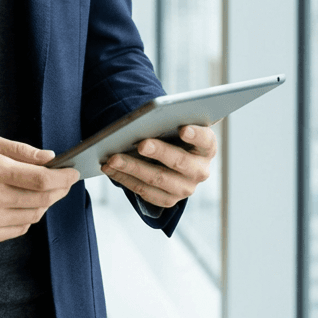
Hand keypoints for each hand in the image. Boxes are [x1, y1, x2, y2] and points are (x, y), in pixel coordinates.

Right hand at [0, 133, 79, 243]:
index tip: (73, 173)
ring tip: (42, 191)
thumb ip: (19, 150)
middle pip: (41, 200)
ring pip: (33, 216)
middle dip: (59, 190)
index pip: (40, 180)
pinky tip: (22, 204)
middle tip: (64, 181)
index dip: (63, 178)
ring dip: (44, 204)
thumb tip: (49, 158)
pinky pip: (19, 229)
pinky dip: (28, 217)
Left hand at [101, 125, 216, 209]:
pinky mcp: (169, 200)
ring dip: (132, 168)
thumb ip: (168, 121)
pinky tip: (110, 168)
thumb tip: (147, 117)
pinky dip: (125, 179)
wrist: (169, 156)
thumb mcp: (175, 125)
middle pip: (179, 161)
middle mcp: (200, 170)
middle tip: (141, 144)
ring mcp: (186, 188)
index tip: (183, 129)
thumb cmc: (171, 134)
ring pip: (158, 179)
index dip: (196, 134)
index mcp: (207, 146)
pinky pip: (145, 191)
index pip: (205, 139)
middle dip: (159, 152)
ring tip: (113, 158)